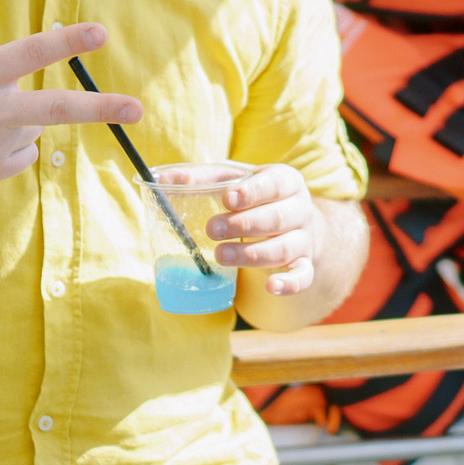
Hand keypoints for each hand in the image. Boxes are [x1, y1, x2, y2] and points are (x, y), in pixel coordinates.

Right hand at [0, 24, 141, 195]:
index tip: (101, 33)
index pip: (30, 53)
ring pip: (33, 124)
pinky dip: (7, 141)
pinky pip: (21, 150)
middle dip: (102, 109)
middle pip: (56, 110)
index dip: (67, 43)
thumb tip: (21, 68)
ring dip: (15, 116)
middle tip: (138, 110)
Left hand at [187, 163, 318, 297]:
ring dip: (252, 254)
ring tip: (220, 256)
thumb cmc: (257, 197)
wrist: (297, 223)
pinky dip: (290, 283)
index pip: (274, 183)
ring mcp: (305, 240)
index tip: (228, 199)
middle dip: (244, 224)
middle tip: (211, 229)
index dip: (253, 191)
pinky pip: (302, 276)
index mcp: (286, 181)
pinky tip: (271, 286)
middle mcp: (301, 209)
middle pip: (278, 218)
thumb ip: (200, 178)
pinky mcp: (306, 265)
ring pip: (284, 248)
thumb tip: (158, 178)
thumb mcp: (235, 180)